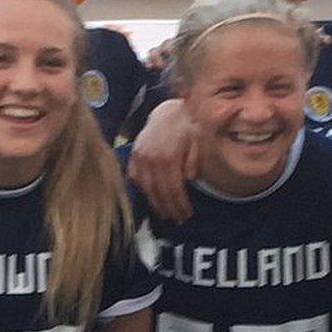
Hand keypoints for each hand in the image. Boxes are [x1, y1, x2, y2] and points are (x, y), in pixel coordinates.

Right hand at [128, 98, 198, 221]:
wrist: (168, 112)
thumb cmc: (187, 127)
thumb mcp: (197, 140)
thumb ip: (194, 160)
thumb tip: (190, 178)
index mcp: (169, 157)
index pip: (174, 190)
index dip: (180, 205)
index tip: (186, 215)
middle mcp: (151, 159)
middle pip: (159, 193)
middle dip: (170, 209)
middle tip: (178, 219)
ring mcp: (140, 158)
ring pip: (146, 188)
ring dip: (156, 204)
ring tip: (165, 213)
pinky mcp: (133, 156)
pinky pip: (134, 178)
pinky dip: (142, 189)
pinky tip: (151, 197)